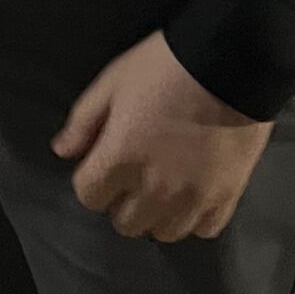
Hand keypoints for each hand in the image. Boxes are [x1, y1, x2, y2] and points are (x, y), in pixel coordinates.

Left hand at [54, 30, 270, 241]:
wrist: (232, 60)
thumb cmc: (164, 66)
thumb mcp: (113, 81)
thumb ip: (83, 119)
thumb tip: (62, 151)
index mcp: (121, 158)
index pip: (88, 196)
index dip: (91, 178)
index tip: (103, 160)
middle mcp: (154, 189)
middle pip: (124, 223)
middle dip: (122, 200)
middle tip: (134, 172)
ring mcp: (193, 198)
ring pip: (164, 233)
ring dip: (157, 213)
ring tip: (164, 185)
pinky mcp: (226, 198)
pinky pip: (204, 229)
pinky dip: (196, 217)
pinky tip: (194, 191)